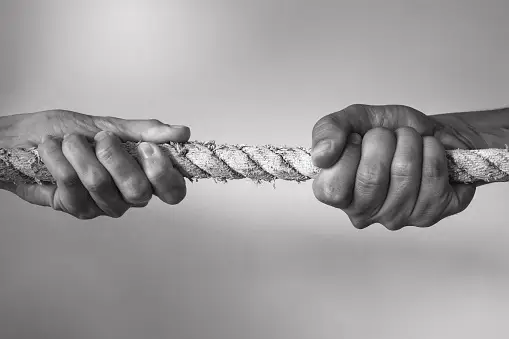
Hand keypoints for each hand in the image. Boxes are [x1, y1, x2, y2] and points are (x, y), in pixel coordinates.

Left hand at [0, 109, 189, 219]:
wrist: (25, 140)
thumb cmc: (67, 131)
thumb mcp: (109, 124)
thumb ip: (145, 131)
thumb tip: (182, 132)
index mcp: (145, 174)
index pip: (173, 191)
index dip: (164, 174)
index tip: (146, 148)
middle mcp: (129, 195)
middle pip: (139, 191)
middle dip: (116, 158)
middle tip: (101, 139)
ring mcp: (104, 204)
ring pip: (102, 186)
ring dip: (81, 154)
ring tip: (69, 140)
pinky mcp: (78, 209)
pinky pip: (73, 186)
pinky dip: (60, 160)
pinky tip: (52, 151)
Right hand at [311, 104, 482, 229]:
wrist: (426, 131)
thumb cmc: (388, 131)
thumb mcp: (352, 119)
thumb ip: (328, 130)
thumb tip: (321, 156)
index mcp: (338, 194)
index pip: (332, 189)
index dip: (348, 155)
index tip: (357, 139)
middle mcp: (365, 213)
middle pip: (371, 177)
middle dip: (383, 140)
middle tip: (387, 135)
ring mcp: (398, 217)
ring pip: (404, 173)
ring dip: (410, 141)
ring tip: (409, 140)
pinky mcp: (431, 213)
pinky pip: (432, 176)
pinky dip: (433, 150)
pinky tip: (428, 151)